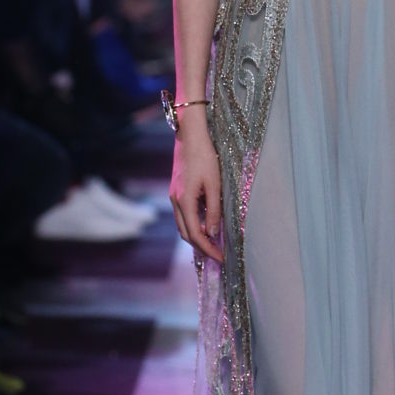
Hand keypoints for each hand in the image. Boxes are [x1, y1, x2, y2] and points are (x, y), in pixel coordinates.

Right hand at [169, 114, 222, 263]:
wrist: (190, 137)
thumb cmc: (205, 157)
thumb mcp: (214, 184)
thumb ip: (214, 210)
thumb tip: (213, 232)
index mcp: (184, 201)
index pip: (195, 234)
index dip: (208, 249)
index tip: (221, 258)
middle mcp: (175, 201)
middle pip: (186, 234)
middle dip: (202, 247)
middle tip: (219, 255)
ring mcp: (174, 197)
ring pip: (183, 225)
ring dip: (197, 237)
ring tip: (214, 243)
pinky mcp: (176, 192)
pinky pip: (184, 215)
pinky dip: (194, 225)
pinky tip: (207, 225)